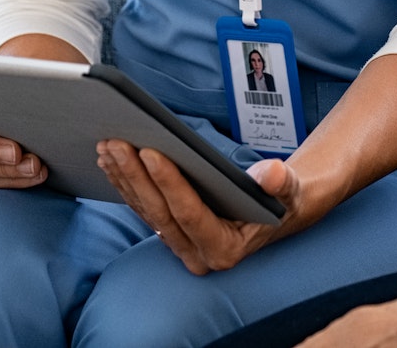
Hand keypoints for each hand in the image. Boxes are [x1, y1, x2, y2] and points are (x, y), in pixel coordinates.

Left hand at [96, 141, 317, 274]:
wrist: (274, 214)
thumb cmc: (281, 201)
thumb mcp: (289, 190)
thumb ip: (281, 184)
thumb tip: (272, 174)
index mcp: (225, 249)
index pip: (190, 214)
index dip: (169, 183)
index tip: (149, 151)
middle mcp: (197, 255)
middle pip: (159, 212)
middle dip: (135, 175)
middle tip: (116, 142)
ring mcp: (179, 245)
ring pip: (144, 210)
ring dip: (123, 177)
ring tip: (107, 145)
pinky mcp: (168, 233)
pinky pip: (141, 208)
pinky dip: (125, 182)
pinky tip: (110, 160)